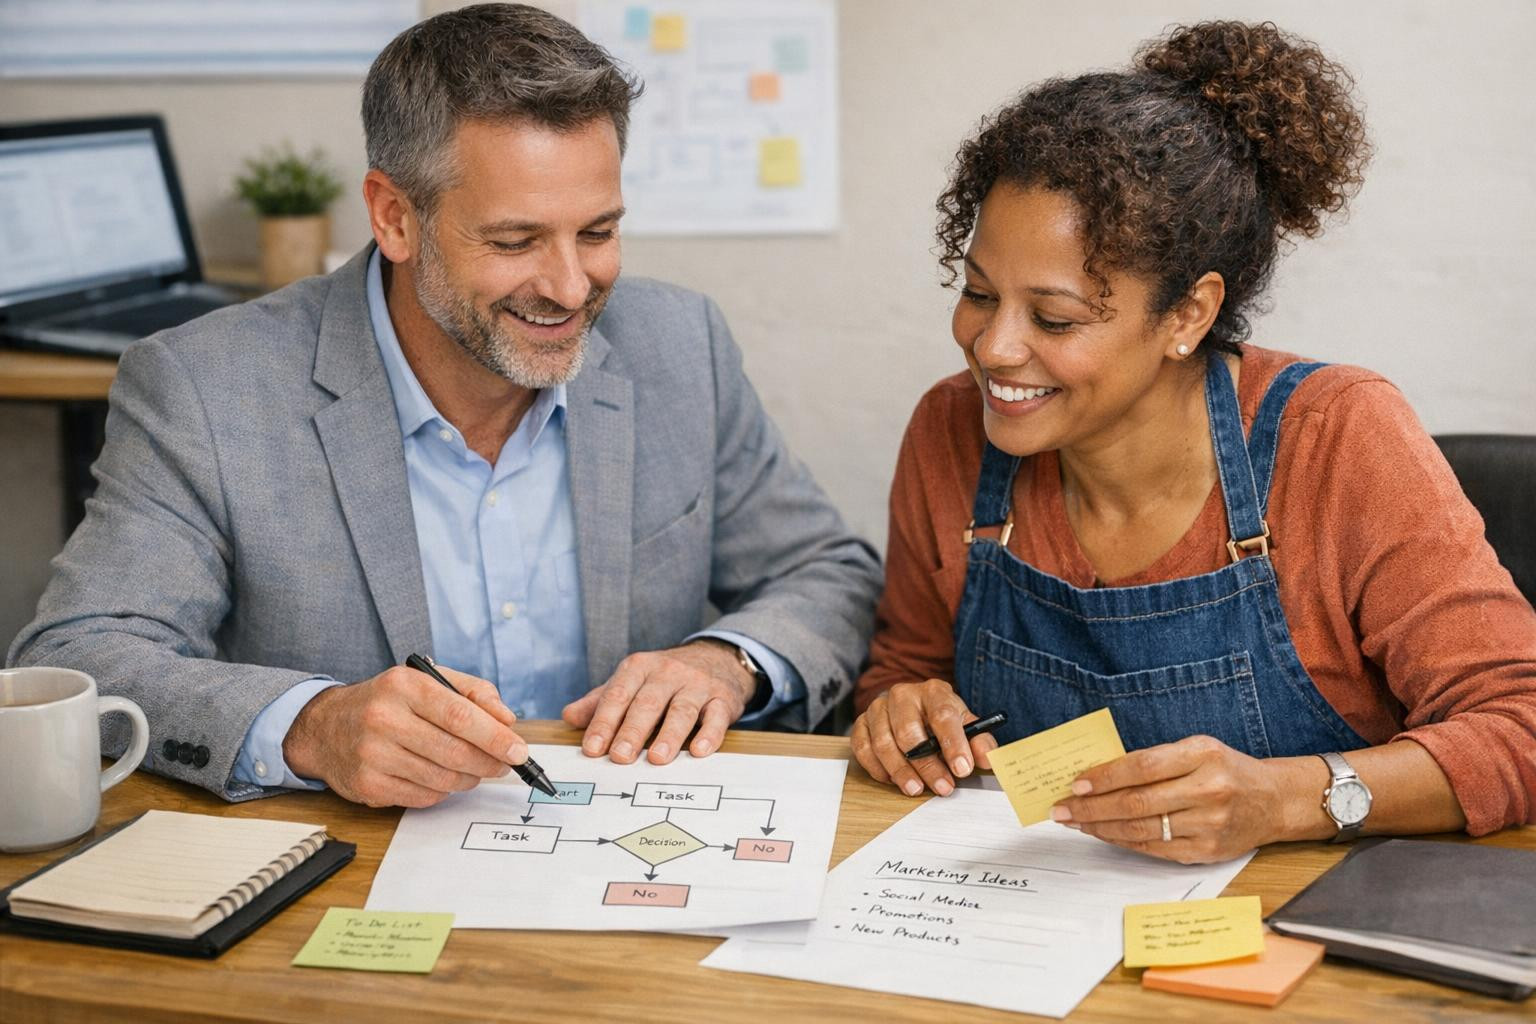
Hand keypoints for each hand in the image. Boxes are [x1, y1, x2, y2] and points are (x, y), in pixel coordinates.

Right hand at [283, 664, 528, 807]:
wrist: (324, 727)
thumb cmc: (387, 702)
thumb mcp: (426, 681)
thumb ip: (472, 692)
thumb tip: (507, 720)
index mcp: (403, 687)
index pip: (459, 714)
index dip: (495, 736)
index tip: (519, 751)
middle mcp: (384, 719)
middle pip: (454, 751)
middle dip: (488, 762)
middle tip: (504, 765)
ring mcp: (372, 755)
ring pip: (442, 779)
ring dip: (468, 779)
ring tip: (473, 770)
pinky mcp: (368, 786)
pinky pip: (422, 797)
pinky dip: (441, 791)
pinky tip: (440, 777)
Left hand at [562, 640, 754, 764]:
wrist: (716, 658)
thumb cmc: (665, 678)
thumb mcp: (631, 681)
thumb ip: (601, 700)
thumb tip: (569, 717)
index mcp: (639, 668)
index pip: (617, 695)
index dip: (604, 722)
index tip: (592, 748)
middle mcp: (668, 673)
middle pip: (647, 703)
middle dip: (632, 731)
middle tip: (619, 756)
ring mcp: (697, 685)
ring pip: (682, 710)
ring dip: (669, 735)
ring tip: (656, 758)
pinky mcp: (722, 699)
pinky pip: (716, 716)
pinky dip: (710, 734)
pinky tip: (699, 750)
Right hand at [850, 680, 998, 796]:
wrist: (913, 707)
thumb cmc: (941, 719)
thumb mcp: (966, 725)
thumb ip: (980, 742)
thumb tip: (987, 760)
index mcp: (933, 692)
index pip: (942, 715)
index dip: (953, 744)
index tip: (962, 769)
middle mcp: (903, 695)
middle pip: (909, 733)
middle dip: (927, 765)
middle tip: (943, 787)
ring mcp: (878, 708)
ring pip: (883, 743)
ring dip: (900, 771)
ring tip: (916, 789)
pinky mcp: (861, 722)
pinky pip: (862, 747)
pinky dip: (876, 767)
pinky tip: (892, 779)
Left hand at [1052, 735, 1286, 863]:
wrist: (1274, 801)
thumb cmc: (1226, 769)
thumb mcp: (1197, 749)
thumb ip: (1155, 760)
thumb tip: (1098, 775)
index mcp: (1203, 755)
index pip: (1142, 766)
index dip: (1105, 777)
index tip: (1075, 783)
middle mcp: (1208, 790)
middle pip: (1137, 802)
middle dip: (1091, 807)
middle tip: (1062, 809)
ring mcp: (1209, 824)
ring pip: (1141, 829)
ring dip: (1101, 827)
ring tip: (1075, 822)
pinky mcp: (1207, 851)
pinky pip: (1154, 848)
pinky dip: (1123, 841)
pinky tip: (1104, 834)